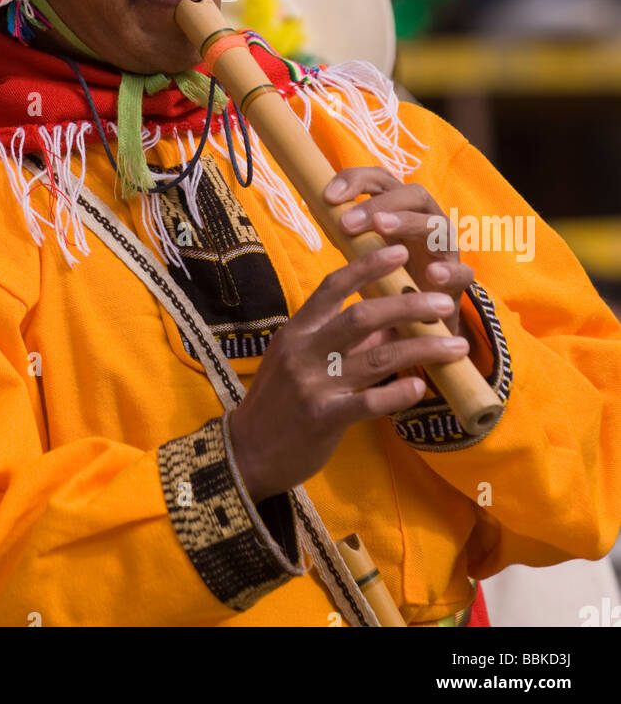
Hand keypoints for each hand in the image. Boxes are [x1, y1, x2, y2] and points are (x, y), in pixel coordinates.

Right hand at [228, 244, 469, 502]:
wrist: (247, 451)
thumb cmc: (277, 403)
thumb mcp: (299, 360)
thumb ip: (340, 340)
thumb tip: (388, 322)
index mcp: (297, 331)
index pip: (333, 286)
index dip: (368, 266)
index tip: (400, 251)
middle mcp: (303, 351)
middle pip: (362, 316)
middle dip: (408, 305)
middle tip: (444, 302)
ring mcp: (313, 384)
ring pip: (376, 358)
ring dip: (421, 349)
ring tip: (456, 346)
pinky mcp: (323, 418)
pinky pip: (369, 402)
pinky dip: (398, 394)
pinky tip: (421, 387)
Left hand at [326, 166, 473, 336]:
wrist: (421, 323)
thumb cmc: (390, 277)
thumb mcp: (366, 249)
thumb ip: (350, 228)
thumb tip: (317, 205)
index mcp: (402, 210)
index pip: (383, 180)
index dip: (356, 180)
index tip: (327, 196)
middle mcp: (427, 221)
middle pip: (413, 194)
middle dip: (379, 203)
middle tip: (347, 222)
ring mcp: (446, 250)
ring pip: (437, 225)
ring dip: (408, 223)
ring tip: (382, 228)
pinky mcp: (459, 282)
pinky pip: (464, 272)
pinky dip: (450, 272)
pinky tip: (432, 275)